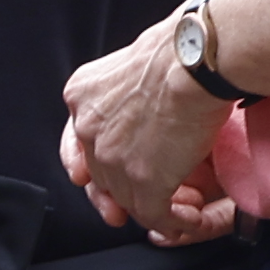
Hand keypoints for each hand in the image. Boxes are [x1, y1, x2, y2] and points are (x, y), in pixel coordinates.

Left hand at [57, 23, 239, 242]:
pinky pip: (152, 214)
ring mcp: (112, 158)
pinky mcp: (143, 180)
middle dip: (115, 193)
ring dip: (150, 208)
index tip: (85, 178)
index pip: (75, 140)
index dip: (83, 164)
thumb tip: (143, 95)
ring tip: (174, 211)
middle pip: (99, 172)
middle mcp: (88, 129)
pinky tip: (186, 221)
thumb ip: (124, 88)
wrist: (195, 59)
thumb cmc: (180, 48)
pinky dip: (172, 222)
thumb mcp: (131, 61)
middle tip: (126, 209)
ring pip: (124, 197)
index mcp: (82, 96)